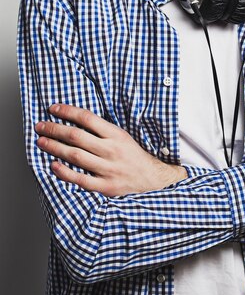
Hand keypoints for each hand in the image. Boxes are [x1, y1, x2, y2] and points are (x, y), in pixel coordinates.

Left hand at [35, 104, 186, 196]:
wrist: (153, 179)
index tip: (53, 109)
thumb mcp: (122, 136)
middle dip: (55, 129)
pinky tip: (53, 166)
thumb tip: (77, 120)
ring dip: (55, 147)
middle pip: (76, 136)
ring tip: (41, 141)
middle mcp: (111, 150)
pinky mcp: (105, 186)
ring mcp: (108, 169)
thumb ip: (102, 130)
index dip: (67, 111)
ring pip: (75, 156)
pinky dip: (65, 173)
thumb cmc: (134, 156)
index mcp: (116, 134)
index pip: (87, 118)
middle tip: (40, 125)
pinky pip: (80, 179)